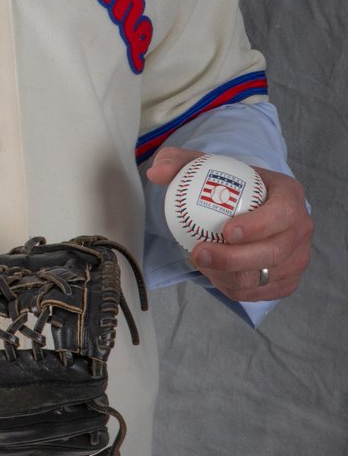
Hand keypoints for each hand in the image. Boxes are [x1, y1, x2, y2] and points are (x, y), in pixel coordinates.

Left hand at [146, 146, 311, 300]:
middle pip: (273, 253)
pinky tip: (213, 274)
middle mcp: (300, 229)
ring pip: (265, 278)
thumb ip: (177, 162)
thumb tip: (156, 174)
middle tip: (199, 253)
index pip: (282, 214)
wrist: (247, 204)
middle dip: (234, 259)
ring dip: (229, 276)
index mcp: (289, 196)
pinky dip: (234, 288)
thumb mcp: (204, 164)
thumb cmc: (228, 183)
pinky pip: (261, 293)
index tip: (226, 231)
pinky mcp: (287, 280)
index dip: (257, 227)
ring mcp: (297, 258)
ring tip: (200, 262)